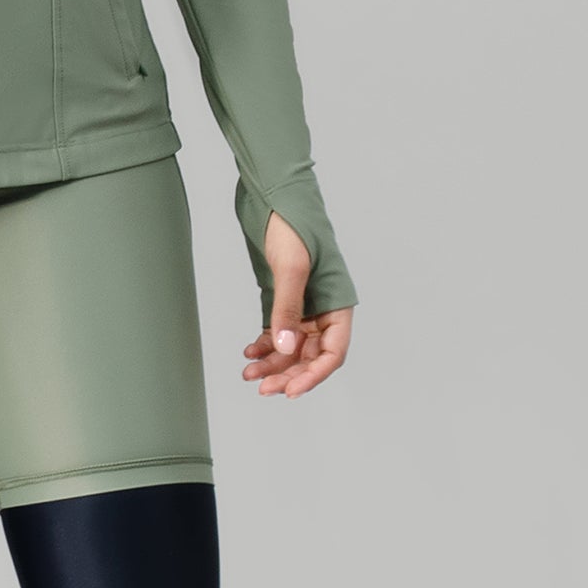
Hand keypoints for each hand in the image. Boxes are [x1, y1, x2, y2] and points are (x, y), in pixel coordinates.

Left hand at [241, 212, 351, 397]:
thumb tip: (286, 348)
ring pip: (292, 347)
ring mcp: (304, 305)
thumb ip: (288, 308)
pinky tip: (250, 353)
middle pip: (310, 356)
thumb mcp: (291, 267)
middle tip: (262, 388)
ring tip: (249, 373)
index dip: (313, 375)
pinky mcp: (283, 299)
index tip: (290, 391)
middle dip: (287, 373)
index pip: (332, 352)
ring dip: (273, 363)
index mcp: (338, 303)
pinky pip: (278, 332)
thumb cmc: (292, 226)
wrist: (275, 196)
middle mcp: (324, 309)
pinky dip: (265, 346)